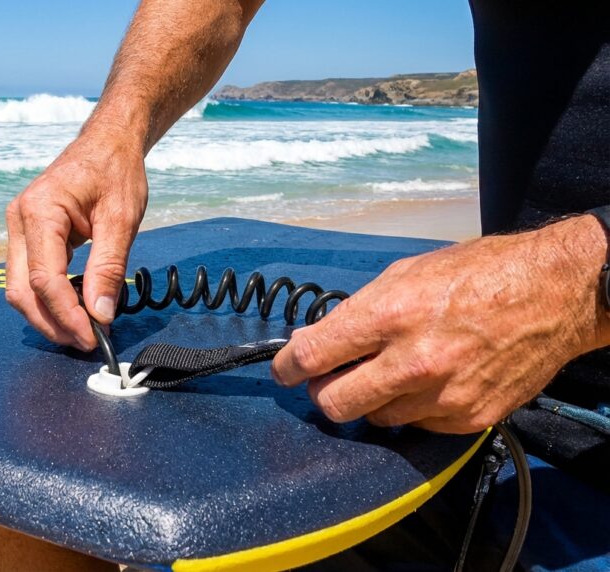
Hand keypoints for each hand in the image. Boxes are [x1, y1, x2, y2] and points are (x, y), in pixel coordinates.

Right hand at [5, 133, 147, 349]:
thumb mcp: (121, 219)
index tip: (92, 337)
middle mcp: (19, 220)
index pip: (45, 279)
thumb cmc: (115, 171)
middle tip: (85, 342)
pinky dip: (48, 299)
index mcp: (40, 211)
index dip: (67, 315)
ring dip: (47, 315)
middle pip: (22, 291)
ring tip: (82, 330)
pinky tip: (74, 309)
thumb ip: (108, 267)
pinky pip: (29, 277)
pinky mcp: (26, 236)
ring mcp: (18, 228)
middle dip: (51, 323)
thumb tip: (100, 315)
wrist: (107, 144)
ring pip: (21, 288)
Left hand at [271, 215, 609, 433]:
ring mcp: (441, 396)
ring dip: (369, 400)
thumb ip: (358, 310)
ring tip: (388, 372)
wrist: (556, 293)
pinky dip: (410, 408)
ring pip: (373, 419)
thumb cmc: (480, 273)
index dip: (286, 366)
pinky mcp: (466, 418)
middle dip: (322, 391)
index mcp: (390, 316)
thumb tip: (316, 339)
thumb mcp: (406, 273)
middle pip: (333, 404)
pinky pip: (415, 425)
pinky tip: (424, 382)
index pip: (312, 356)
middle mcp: (412, 363)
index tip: (282, 369)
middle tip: (328, 378)